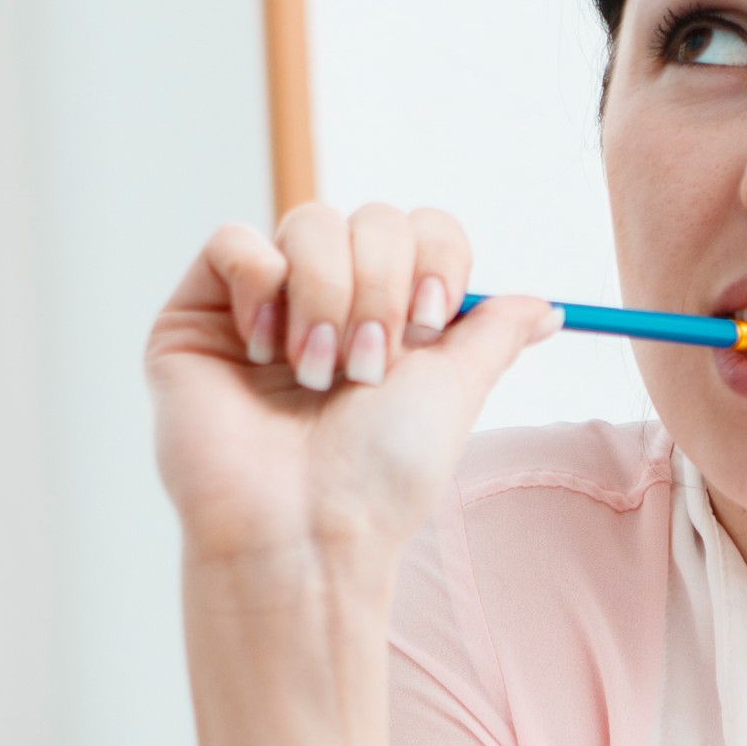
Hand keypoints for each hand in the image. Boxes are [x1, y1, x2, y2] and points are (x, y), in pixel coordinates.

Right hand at [147, 202, 552, 578]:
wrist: (306, 526)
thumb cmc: (380, 476)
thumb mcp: (457, 391)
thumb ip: (494, 334)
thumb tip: (549, 307)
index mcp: (389, 314)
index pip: (422, 227)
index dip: (436, 257)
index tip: (431, 320)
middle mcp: (327, 301)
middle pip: (372, 218)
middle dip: (382, 289)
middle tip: (369, 367)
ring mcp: (261, 305)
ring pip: (309, 221)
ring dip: (328, 297)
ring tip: (318, 374)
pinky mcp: (197, 315)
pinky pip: (233, 242)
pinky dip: (261, 286)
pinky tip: (264, 351)